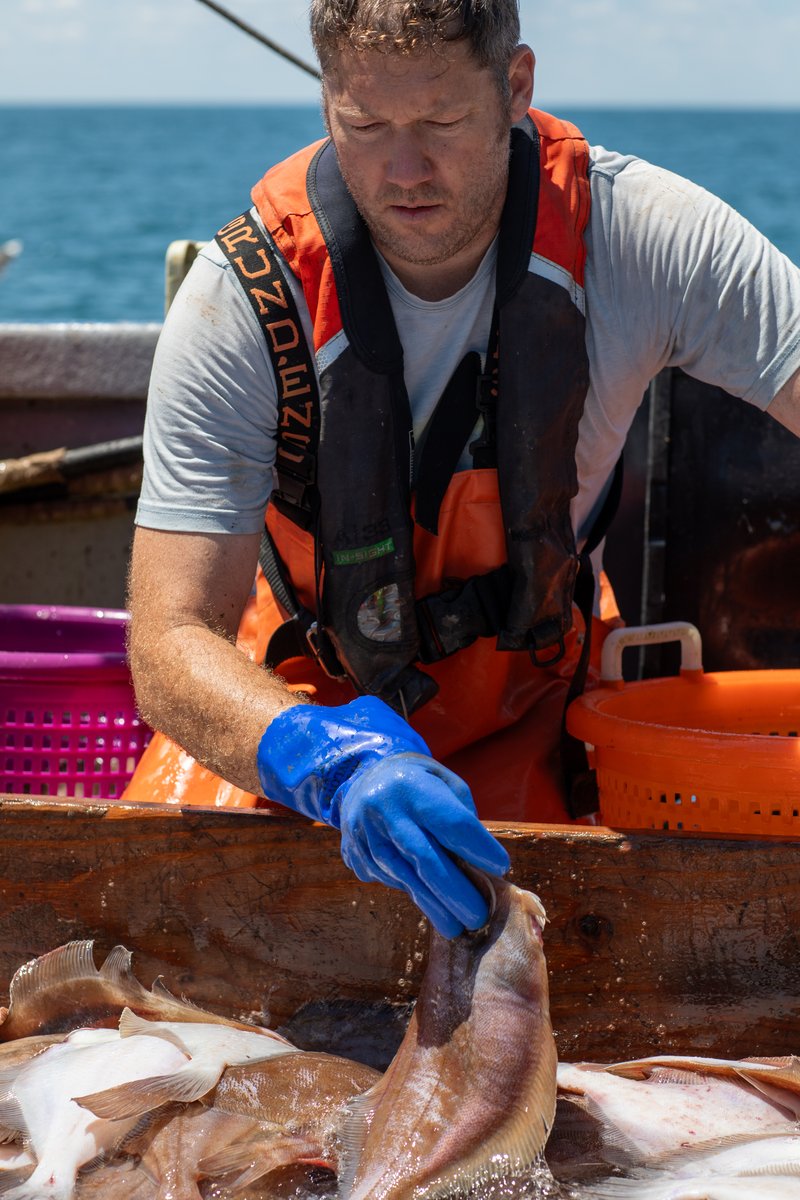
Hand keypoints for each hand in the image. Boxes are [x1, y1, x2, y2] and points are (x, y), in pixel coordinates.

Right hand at [256, 697, 509, 936]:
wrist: (363, 777)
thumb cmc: (419, 782)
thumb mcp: (445, 783)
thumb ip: (462, 818)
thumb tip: (479, 865)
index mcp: (411, 786)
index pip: (450, 822)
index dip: (478, 848)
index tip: (502, 867)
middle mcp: (383, 810)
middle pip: (424, 858)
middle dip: (456, 891)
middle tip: (480, 915)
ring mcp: (365, 835)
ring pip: (405, 877)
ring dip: (435, 906)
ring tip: (459, 926)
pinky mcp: (356, 855)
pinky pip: (390, 880)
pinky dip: (414, 894)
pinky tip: (433, 906)